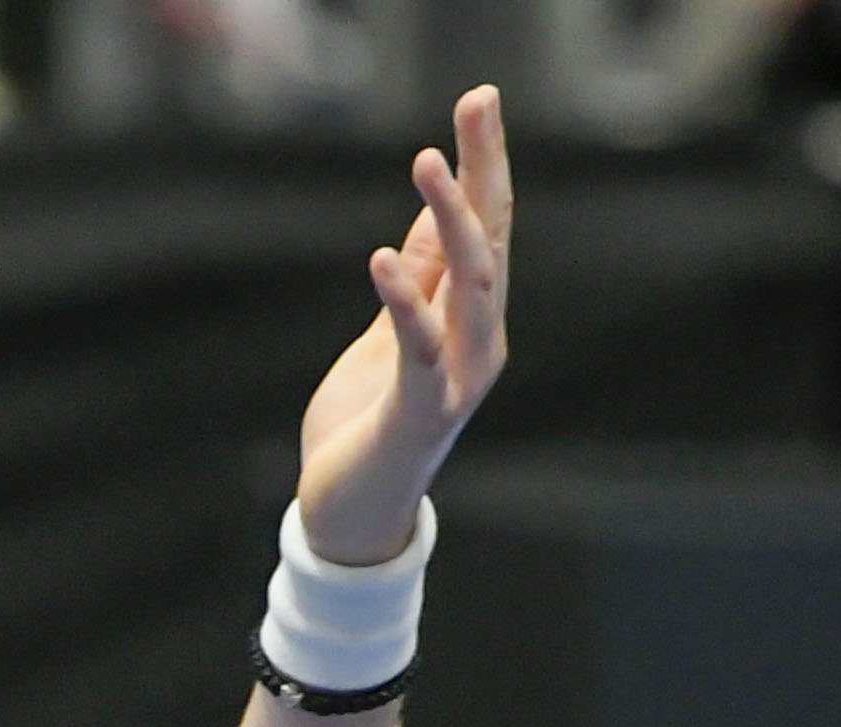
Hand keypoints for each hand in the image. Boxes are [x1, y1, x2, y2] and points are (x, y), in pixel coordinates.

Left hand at [296, 85, 512, 564]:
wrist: (350, 512)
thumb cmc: (369, 425)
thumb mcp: (390, 336)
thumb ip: (418, 280)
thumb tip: (432, 214)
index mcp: (470, 320)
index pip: (485, 227)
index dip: (485, 164)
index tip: (479, 100)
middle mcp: (479, 341)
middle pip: (490, 239)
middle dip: (485, 169)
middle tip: (478, 101)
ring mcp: (458, 377)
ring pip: (469, 285)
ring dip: (451, 221)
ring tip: (428, 162)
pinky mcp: (421, 411)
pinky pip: (418, 348)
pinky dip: (403, 302)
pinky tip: (382, 259)